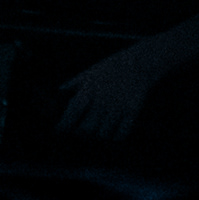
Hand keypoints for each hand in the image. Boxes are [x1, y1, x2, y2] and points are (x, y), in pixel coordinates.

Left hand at [58, 39, 175, 139]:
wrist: (140, 63)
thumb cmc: (112, 67)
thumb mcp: (90, 72)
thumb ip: (73, 84)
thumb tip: (59, 93)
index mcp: (89, 90)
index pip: (72, 113)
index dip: (63, 125)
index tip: (60, 129)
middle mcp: (102, 101)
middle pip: (87, 130)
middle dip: (82, 132)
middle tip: (81, 130)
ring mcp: (118, 108)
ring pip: (103, 135)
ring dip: (98, 135)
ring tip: (97, 130)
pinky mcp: (132, 112)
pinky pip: (121, 134)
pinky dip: (115, 136)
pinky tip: (113, 131)